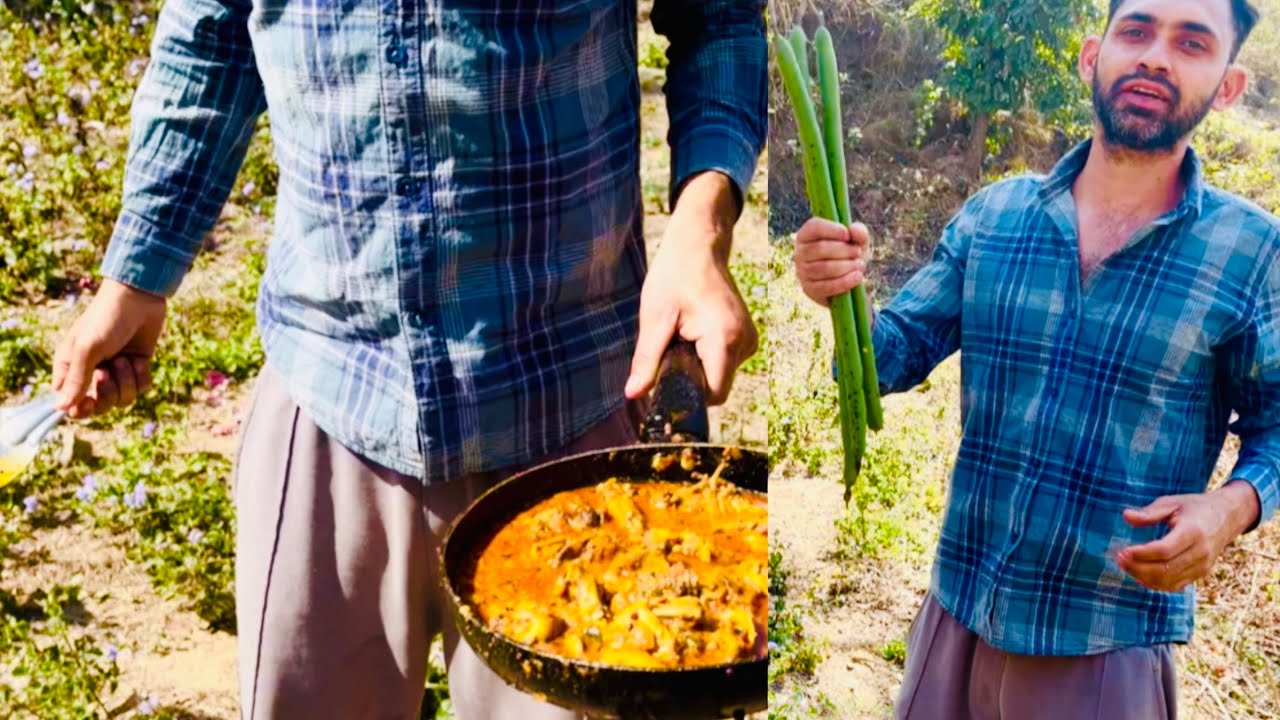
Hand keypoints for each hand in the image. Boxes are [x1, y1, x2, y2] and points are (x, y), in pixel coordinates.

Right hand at [52, 278, 166, 417]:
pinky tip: (140, 359)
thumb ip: (76, 380)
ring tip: (124, 360)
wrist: (138, 298)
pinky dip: (141, 376)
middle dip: (107, 393)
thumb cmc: (106, 319)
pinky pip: (141, 389)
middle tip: (107, 372)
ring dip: (126, 382)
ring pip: (123, 400)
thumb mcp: (87, 349)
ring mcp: (115, 371)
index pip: (70, 403)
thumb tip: (61, 409)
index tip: (89, 402)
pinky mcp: (137, 367)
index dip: (80, 409)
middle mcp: (91, 373)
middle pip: (99, 406)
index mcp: (70, 368)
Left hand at [624, 172, 757, 405]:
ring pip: (720, 376)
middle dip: (690, 378)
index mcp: (724, 337)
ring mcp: (749, 340)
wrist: (699, 247)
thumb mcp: (654, 319)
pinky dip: (706, 357)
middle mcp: (745, 341)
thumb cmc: (674, 276)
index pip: (714, 393)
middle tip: (671, 347)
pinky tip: (694, 333)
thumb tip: (632, 394)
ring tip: (683, 335)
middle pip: (716, 386)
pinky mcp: (747, 338)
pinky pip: (724, 364)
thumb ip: (646, 360)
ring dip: (697, 366)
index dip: (689, 396)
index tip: (666, 382)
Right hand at [793, 218, 870, 306]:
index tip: (848, 235)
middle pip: (820, 248)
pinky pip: (826, 286)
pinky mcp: (808, 289)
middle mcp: (800, 252)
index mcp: (807, 234)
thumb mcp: (857, 241)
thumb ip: (859, 232)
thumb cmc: (849, 254)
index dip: (831, 229)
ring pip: (823, 268)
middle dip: (844, 250)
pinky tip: (857, 277)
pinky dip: (845, 281)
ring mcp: (802, 272)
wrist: (846, 280)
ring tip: (859, 265)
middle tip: (858, 252)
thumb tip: (854, 230)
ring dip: (846, 266)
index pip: (814, 227)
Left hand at [1116, 481, 1260, 591]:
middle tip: (1120, 559)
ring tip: (1126, 566)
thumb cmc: (1195, 507)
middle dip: (1138, 568)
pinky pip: (1176, 586)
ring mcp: (1202, 566)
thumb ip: (1150, 512)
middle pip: (1165, 569)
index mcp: (1193, 532)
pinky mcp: (1201, 574)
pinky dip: (1157, 585)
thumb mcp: (1172, 502)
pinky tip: (1140, 576)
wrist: (1227, 517)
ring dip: (1144, 577)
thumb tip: (1126, 516)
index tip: (1123, 551)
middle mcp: (1201, 552)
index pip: (1164, 550)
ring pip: (1170, 581)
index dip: (1141, 554)